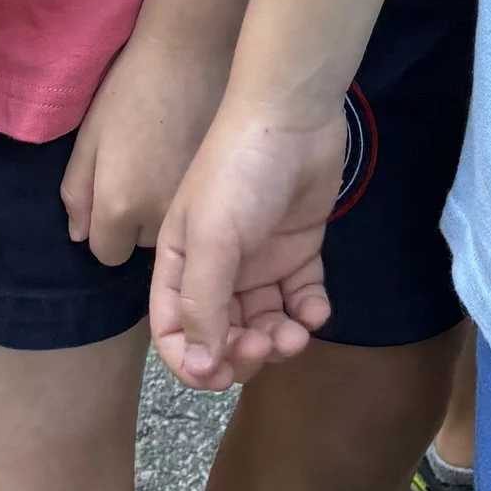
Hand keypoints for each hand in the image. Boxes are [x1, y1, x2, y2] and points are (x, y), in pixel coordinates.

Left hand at [62, 29, 231, 268]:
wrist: (192, 50)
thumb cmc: (131, 86)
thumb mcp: (90, 136)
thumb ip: (77, 192)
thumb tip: (80, 235)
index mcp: (120, 206)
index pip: (107, 253)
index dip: (106, 225)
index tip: (114, 189)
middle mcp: (159, 217)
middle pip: (141, 243)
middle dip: (137, 218)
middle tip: (143, 169)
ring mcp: (195, 203)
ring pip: (171, 229)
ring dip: (165, 209)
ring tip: (168, 163)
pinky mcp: (221, 184)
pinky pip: (199, 209)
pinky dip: (191, 193)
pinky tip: (190, 158)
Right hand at [148, 97, 349, 388]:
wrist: (293, 116)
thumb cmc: (238, 172)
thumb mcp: (211, 240)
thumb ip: (201, 304)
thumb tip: (198, 367)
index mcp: (181, 263)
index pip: (175, 329)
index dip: (192, 361)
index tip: (219, 375)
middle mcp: (218, 267)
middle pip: (222, 333)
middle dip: (242, 353)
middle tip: (265, 347)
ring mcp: (259, 259)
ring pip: (263, 322)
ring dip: (278, 339)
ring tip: (296, 334)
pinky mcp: (297, 250)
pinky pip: (299, 298)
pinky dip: (308, 314)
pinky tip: (315, 311)